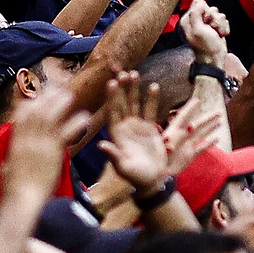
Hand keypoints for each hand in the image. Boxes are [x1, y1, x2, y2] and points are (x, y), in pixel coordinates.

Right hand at [4, 82, 90, 197]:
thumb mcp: (5, 172)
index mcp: (15, 142)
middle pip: (37, 112)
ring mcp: (39, 143)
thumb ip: (7, 164)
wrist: (22, 199)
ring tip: (68, 95)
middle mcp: (26, 139)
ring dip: (59, 104)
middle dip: (45, 98)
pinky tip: (84, 117)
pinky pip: (65, 132)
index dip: (29, 105)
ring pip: (50, 117)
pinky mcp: (52, 151)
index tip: (37, 99)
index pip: (21, 116)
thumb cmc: (13, 191)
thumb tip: (5, 165)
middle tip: (55, 89)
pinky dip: (75, 122)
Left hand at [97, 73, 169, 192]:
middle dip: (122, 88)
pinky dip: (152, 99)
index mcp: (115, 134)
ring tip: (135, 73)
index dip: (111, 97)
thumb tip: (100, 144)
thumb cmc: (134, 176)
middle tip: (123, 72)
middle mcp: (124, 126)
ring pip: (135, 103)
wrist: (151, 180)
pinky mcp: (150, 128)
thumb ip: (113, 155)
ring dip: (134, 89)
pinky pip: (150, 110)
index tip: (111, 82)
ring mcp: (137, 126)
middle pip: (122, 103)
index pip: (112, 111)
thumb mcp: (123, 167)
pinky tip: (153, 86)